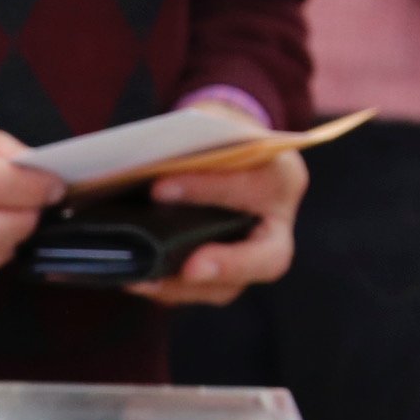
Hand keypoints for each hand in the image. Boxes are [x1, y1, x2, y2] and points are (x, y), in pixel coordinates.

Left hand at [133, 149, 304, 308]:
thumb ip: (196, 147)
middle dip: (228, 265)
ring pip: (228, 287)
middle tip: (191, 268)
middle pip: (267, 260)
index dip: (207, 188)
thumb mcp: (214, 128)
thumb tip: (150, 166)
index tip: (159, 188)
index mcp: (282, 179)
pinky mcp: (229, 275)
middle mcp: (278, 225)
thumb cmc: (220, 137)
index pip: (251, 185)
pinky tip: (137, 280)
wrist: (228, 152)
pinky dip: (169, 289)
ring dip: (182, 287)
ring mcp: (255, 256)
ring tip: (140, 278)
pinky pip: (202, 292)